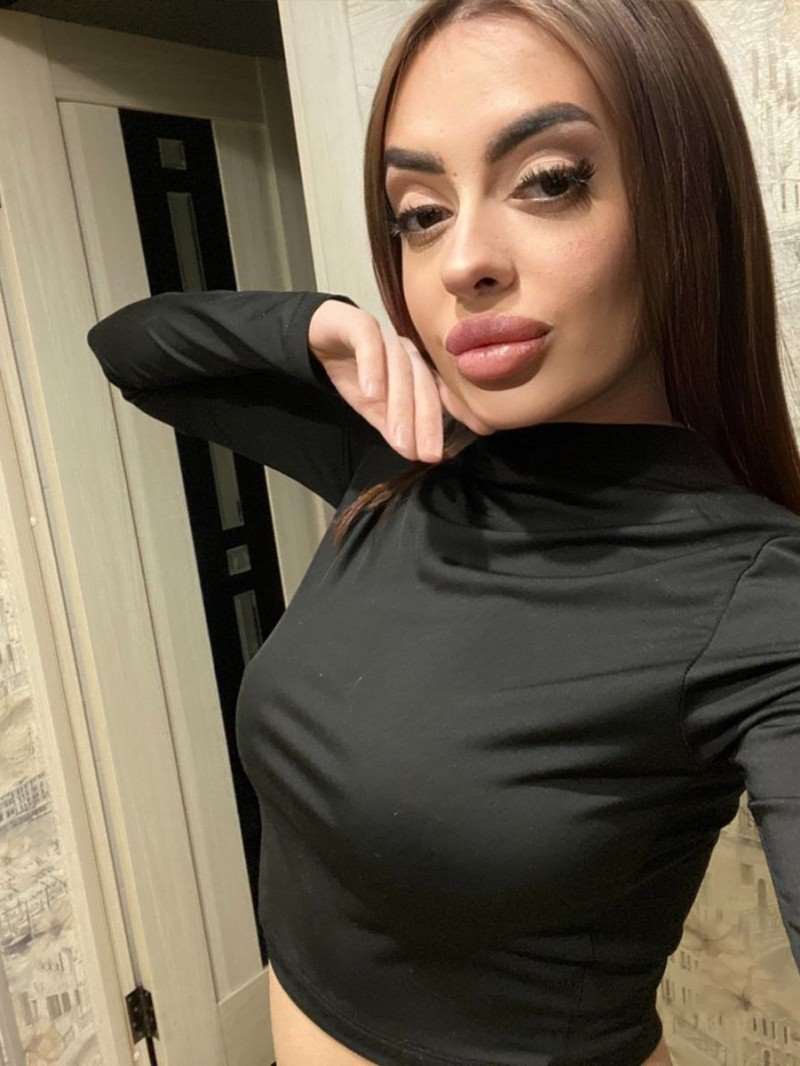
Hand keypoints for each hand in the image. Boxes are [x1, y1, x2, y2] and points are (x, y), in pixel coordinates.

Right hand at [308, 299, 493, 461]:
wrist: (318, 333)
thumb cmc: (352, 369)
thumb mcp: (370, 404)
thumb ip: (389, 423)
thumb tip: (412, 452)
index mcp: (415, 368)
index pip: (430, 398)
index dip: (434, 426)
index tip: (434, 456)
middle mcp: (406, 350)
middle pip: (421, 385)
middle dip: (424, 422)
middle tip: (424, 454)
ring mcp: (386, 335)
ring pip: (399, 368)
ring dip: (400, 405)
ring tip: (398, 437)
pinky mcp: (360, 323)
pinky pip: (370, 344)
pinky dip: (372, 368)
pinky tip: (370, 394)